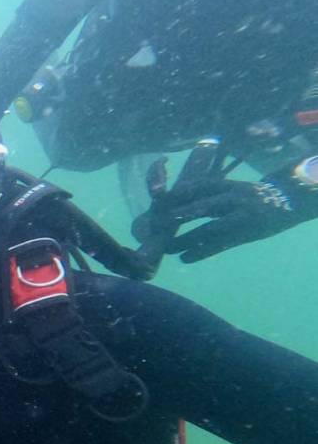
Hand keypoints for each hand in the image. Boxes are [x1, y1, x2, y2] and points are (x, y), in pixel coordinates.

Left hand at [132, 145, 317, 262]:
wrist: (287, 202)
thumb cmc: (249, 197)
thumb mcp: (231, 188)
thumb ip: (207, 195)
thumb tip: (170, 201)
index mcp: (228, 185)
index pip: (199, 187)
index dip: (177, 194)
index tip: (156, 202)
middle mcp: (235, 199)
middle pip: (203, 207)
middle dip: (178, 217)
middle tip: (156, 225)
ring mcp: (241, 217)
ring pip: (210, 229)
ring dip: (186, 239)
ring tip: (167, 248)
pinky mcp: (245, 234)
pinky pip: (221, 245)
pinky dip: (201, 252)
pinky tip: (184, 258)